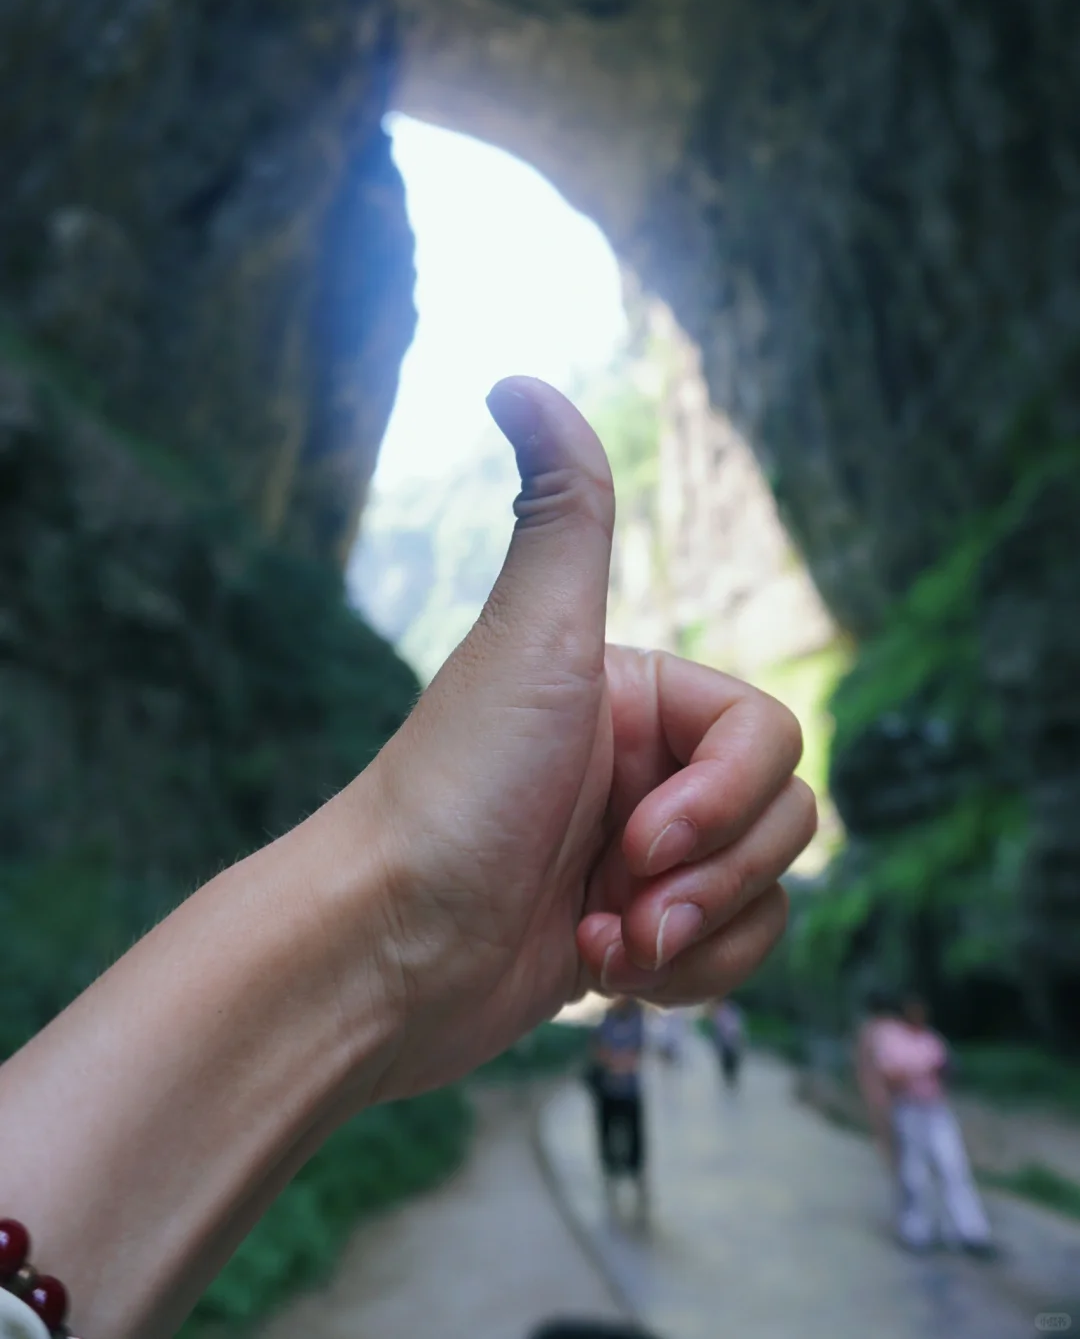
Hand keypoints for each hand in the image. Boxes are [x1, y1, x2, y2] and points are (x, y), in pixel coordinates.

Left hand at [332, 378, 815, 1098]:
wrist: (384, 952)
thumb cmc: (456, 793)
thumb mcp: (532, 641)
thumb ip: (564, 510)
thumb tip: (518, 376)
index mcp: (636, 694)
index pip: (770, 738)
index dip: (728, 801)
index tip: (641, 839)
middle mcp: (644, 768)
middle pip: (781, 819)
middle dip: (711, 878)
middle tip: (621, 904)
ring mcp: (640, 856)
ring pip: (765, 891)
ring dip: (697, 935)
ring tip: (605, 948)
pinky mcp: (631, 936)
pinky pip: (730, 952)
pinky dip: (685, 978)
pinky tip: (603, 976)